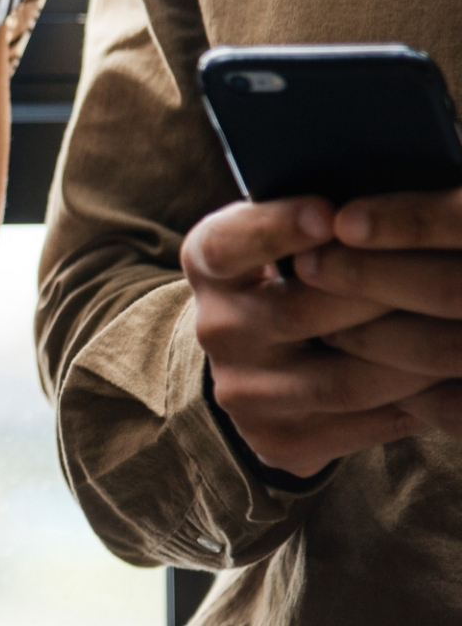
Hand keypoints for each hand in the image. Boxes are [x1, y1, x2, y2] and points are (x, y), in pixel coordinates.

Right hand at [185, 198, 438, 477]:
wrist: (261, 360)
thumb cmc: (298, 273)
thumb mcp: (287, 234)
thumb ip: (321, 219)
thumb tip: (390, 206)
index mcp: (210, 264)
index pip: (231, 244)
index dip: (277, 230)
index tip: (328, 214)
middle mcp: (215, 329)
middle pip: (302, 314)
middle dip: (382, 294)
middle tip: (446, 277)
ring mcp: (243, 392)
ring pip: (343, 380)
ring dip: (415, 358)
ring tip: (461, 331)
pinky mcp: (277, 440)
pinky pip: (361, 427)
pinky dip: (416, 404)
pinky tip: (451, 380)